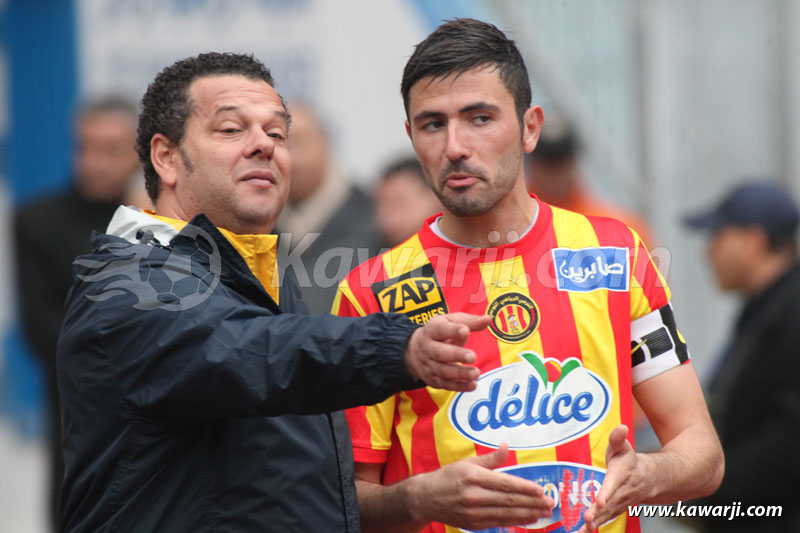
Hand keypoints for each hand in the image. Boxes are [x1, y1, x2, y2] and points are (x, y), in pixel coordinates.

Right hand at [403, 312, 490, 390]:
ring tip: (476, 373)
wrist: (414, 352)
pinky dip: (460, 386)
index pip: (440, 329)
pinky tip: (473, 385)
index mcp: (432, 330)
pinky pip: (447, 385)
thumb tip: (488, 319)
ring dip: (460, 374)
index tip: (466, 330)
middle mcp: (428, 348)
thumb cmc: (439, 334)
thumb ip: (470, 322)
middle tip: (473, 356)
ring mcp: (430, 366)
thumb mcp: (450, 322)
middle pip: (440, 353)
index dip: (452, 330)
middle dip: (456, 355)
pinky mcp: (434, 380)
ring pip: (443, 371)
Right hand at [407, 443, 554, 529]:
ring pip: (506, 514)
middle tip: (549, 503)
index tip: (540, 490)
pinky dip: (515, 521)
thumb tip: (506, 446)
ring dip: (528, 514)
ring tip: (544, 513)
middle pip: (508, 501)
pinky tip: (528, 519)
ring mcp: (473, 512)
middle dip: (532, 503)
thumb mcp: (468, 462)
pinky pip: (498, 523)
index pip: (505, 484)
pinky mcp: (473, 524)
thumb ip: (491, 458)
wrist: (427, 498)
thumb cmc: (449, 477)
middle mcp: (474, 496)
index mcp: (473, 477)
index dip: (524, 488)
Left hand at [579, 425, 649, 531]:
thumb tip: (621, 428)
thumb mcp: (623, 447)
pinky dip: (595, 527)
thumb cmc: (629, 460)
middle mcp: (623, 492)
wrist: (649, 478)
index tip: (599, 501)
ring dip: (597, 522)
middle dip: (598, 512)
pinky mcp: (617, 510)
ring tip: (584, 529)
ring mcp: (621, 503)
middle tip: (587, 519)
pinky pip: (606, 519)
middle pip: (610, 503)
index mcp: (621, 475)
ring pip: (608, 514)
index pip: (613, 484)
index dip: (606, 493)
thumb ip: (618, 438)